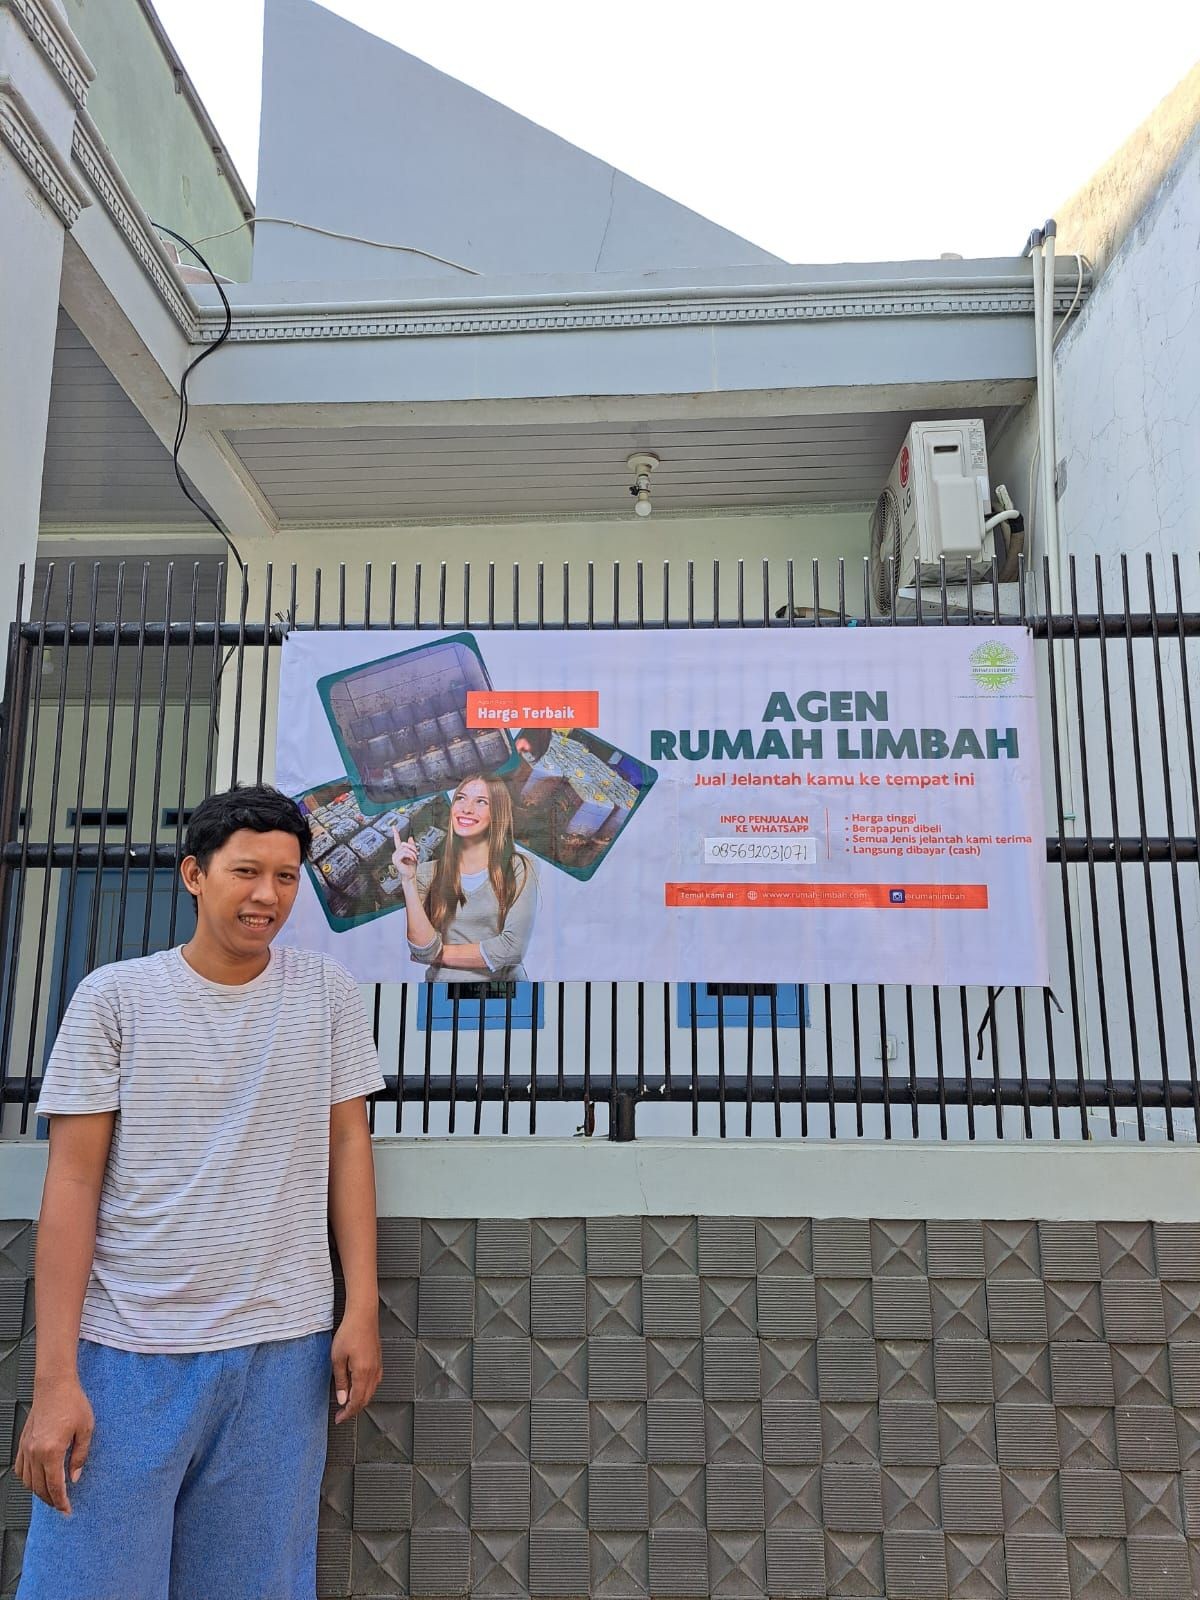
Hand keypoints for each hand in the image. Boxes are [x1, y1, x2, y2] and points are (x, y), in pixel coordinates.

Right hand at [16, 1375, 93, 1513]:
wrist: (55, 1385)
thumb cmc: (71, 1402)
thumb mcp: (85, 1429)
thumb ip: (79, 1456)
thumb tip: (74, 1477)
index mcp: (51, 1451)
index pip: (54, 1486)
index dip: (61, 1501)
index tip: (66, 1510)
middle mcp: (35, 1452)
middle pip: (39, 1487)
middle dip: (51, 1500)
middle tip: (61, 1505)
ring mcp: (26, 1448)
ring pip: (28, 1481)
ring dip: (38, 1492)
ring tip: (51, 1495)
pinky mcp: (23, 1443)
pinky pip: (20, 1469)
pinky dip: (27, 1479)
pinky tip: (35, 1480)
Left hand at [331, 1306, 382, 1422]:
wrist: (363, 1315)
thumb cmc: (349, 1333)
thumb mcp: (338, 1358)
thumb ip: (341, 1380)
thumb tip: (342, 1399)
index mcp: (363, 1374)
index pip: (356, 1401)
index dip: (347, 1413)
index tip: (338, 1418)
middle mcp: (373, 1373)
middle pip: (366, 1399)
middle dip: (354, 1410)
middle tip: (342, 1415)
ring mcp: (378, 1366)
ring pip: (371, 1392)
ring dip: (361, 1401)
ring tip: (349, 1404)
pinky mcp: (378, 1360)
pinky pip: (375, 1382)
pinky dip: (367, 1391)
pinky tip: (361, 1388)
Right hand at [391, 831, 417, 881]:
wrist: (411, 875)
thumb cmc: (411, 868)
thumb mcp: (414, 854)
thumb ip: (412, 846)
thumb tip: (410, 838)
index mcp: (400, 852)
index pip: (397, 840)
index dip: (395, 833)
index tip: (394, 827)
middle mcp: (396, 854)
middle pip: (403, 843)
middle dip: (412, 847)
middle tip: (416, 853)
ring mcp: (395, 857)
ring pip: (404, 848)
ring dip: (412, 852)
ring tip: (414, 857)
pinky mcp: (396, 860)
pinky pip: (404, 853)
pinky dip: (410, 855)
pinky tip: (412, 859)